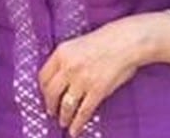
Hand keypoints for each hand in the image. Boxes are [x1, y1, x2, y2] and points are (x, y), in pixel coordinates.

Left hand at [37, 15, 155, 135]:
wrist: (126, 41)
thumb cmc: (106, 40)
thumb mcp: (77, 44)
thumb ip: (66, 60)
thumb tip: (59, 79)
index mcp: (61, 53)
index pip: (43, 76)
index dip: (42, 89)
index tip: (45, 95)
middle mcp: (68, 67)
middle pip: (51, 93)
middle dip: (50, 105)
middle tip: (51, 111)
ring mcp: (82, 80)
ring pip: (66, 105)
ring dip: (63, 117)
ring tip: (63, 122)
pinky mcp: (97, 91)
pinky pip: (83, 112)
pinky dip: (78, 123)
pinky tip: (75, 130)